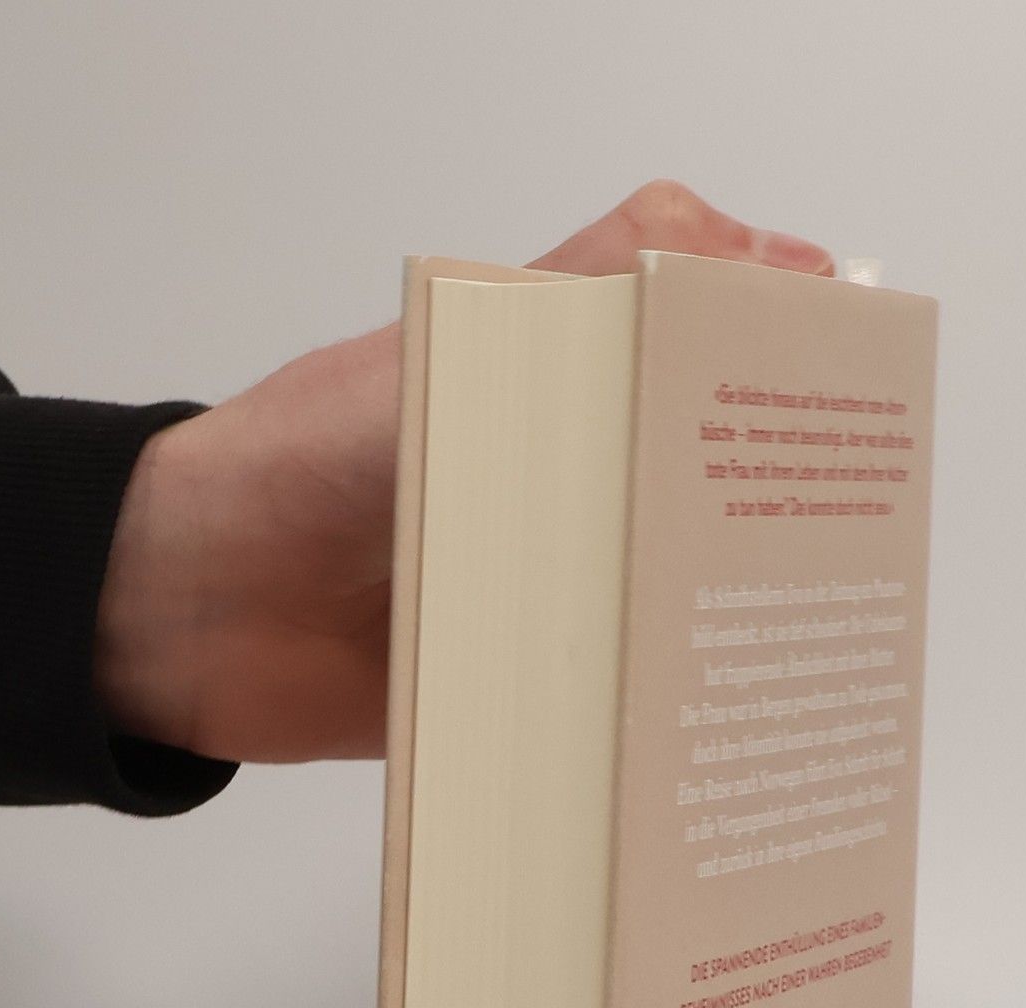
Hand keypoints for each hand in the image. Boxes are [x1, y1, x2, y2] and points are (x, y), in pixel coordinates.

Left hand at [94, 182, 836, 762]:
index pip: (688, 358)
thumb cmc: (297, 467)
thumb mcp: (451, 359)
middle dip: (768, 522)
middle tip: (848, 557)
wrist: (175, 611)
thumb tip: (733, 246)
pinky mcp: (510, 681)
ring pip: (654, 603)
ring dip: (713, 630)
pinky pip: (591, 703)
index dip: (769, 368)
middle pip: (691, 495)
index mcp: (549, 391)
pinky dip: (644, 722)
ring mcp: (532, 588)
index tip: (850, 397)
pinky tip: (704, 744)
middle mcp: (552, 487)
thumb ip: (583, 299)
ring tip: (800, 662)